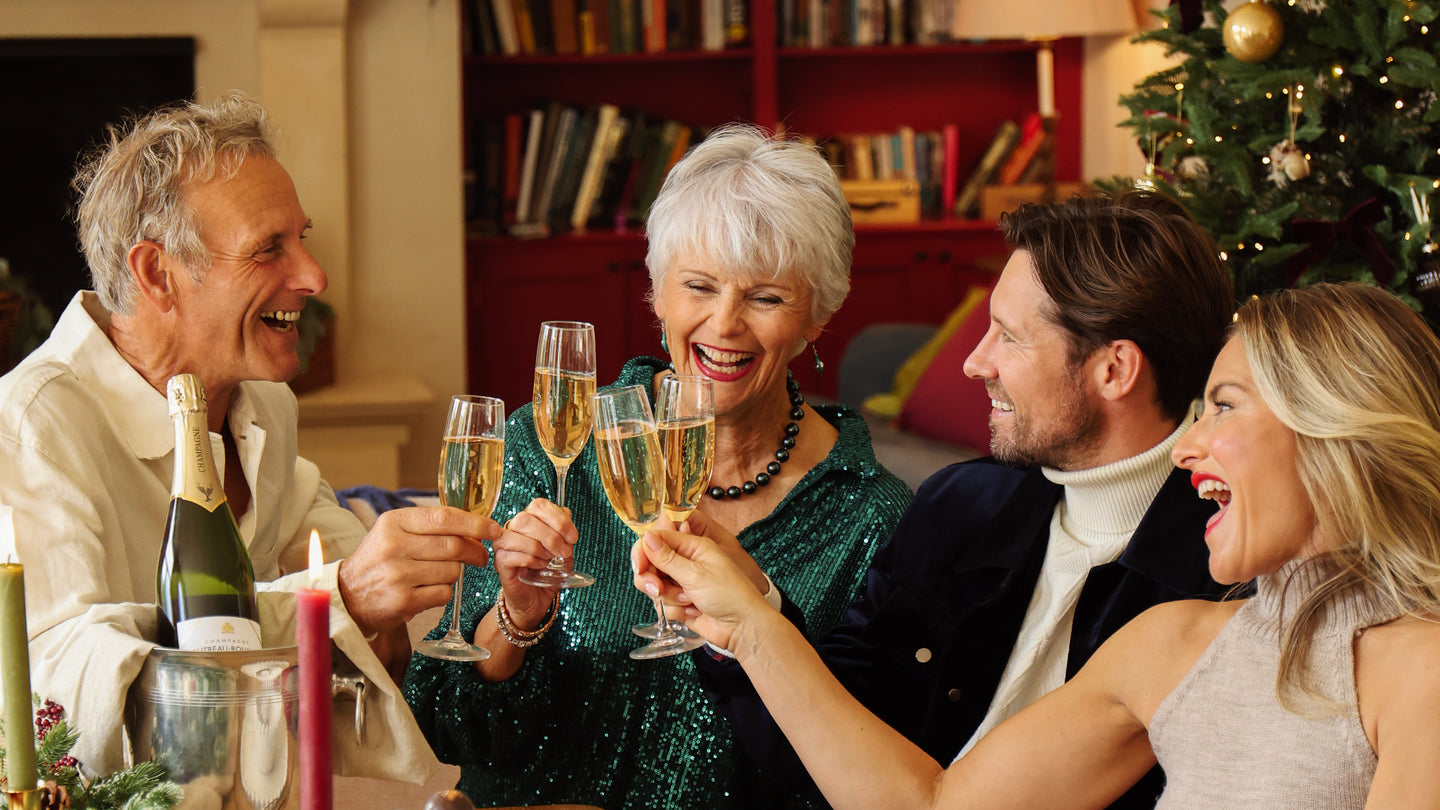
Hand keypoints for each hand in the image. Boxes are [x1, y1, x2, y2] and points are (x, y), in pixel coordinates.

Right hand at [337, 506, 496, 635]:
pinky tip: (427, 591)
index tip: (494, 529)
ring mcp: (398, 575)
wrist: (348, 596)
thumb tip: (476, 526)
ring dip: (454, 574)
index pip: (445, 517)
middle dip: (475, 551)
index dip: (475, 523)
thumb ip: (430, 526)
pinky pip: (444, 594)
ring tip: (437, 575)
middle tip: (482, 556)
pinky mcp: (403, 601)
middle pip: (454, 546)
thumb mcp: (394, 532)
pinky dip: (443, 593)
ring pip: (452, 571)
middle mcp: (394, 546)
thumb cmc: (379, 560)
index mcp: (394, 522)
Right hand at [492, 498, 574, 625]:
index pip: (538, 504)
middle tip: (564, 551)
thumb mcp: (563, 551)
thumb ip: (565, 533)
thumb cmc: (547, 573)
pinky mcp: (500, 562)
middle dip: (551, 535)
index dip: (558, 518)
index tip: (573, 537)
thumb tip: (566, 515)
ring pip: (517, 534)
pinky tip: (540, 566)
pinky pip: (512, 554)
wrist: (536, 600)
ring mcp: (504, 545)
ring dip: (540, 547)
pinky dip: (531, 560)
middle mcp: (513, 528)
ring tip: (550, 559)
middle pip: (526, 518)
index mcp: (530, 520)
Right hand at [636, 527, 772, 654]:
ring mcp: (683, 583)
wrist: (742, 627)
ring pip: (656, 586)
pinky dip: (676, 610)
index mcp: (693, 547)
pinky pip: (664, 605)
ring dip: (669, 596)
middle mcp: (686, 562)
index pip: (657, 540)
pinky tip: (694, 611)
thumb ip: (668, 558)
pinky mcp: (682, 603)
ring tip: (688, 601)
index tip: (639, 567)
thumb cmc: (729, 594)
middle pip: (651, 564)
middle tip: (658, 589)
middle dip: (652, 579)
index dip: (644, 552)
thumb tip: (646, 537)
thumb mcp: (696, 573)